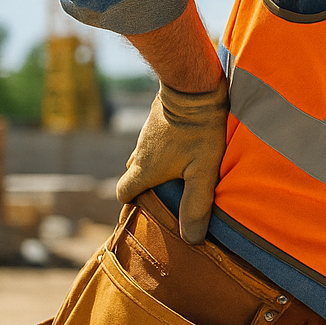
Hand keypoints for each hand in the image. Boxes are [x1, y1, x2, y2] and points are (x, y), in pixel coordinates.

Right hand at [116, 79, 228, 243]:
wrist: (193, 85)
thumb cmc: (199, 131)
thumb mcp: (202, 172)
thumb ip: (196, 204)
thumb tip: (192, 239)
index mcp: (144, 169)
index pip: (124, 192)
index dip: (131, 203)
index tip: (147, 209)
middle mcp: (140, 151)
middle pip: (134, 174)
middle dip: (145, 186)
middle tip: (168, 193)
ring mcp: (148, 132)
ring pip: (146, 155)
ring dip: (157, 165)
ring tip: (181, 170)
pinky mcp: (159, 117)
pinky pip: (157, 138)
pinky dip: (165, 146)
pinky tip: (187, 145)